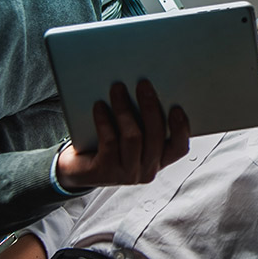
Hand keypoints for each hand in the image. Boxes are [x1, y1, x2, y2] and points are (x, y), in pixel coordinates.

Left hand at [55, 79, 190, 189]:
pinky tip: (99, 106)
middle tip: (143, 85)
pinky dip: (104, 121)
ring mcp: (127, 174)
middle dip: (150, 107)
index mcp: (159, 159)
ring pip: (133, 137)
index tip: (176, 107)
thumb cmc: (108, 145)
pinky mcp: (106, 172)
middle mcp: (146, 170)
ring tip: (117, 89)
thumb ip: (143, 120)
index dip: (181, 129)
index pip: (179, 148)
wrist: (76, 169)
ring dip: (125, 110)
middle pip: (155, 137)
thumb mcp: (131, 133)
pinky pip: (109, 141)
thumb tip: (147, 90)